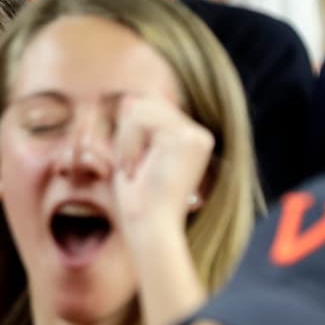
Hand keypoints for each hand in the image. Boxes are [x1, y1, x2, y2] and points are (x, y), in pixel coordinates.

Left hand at [110, 95, 213, 244]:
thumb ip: (133, 128)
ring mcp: (196, 135)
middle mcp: (198, 135)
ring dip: (126, 140)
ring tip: (132, 169)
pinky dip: (128, 142)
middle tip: (129, 168)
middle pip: (146, 103)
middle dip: (127, 133)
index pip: (150, 109)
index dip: (129, 132)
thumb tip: (130, 97)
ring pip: (141, 107)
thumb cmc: (139, 201)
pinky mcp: (188, 138)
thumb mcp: (132, 157)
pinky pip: (141, 117)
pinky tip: (136, 167)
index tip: (131, 167)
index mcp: (189, 139)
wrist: (151, 227)